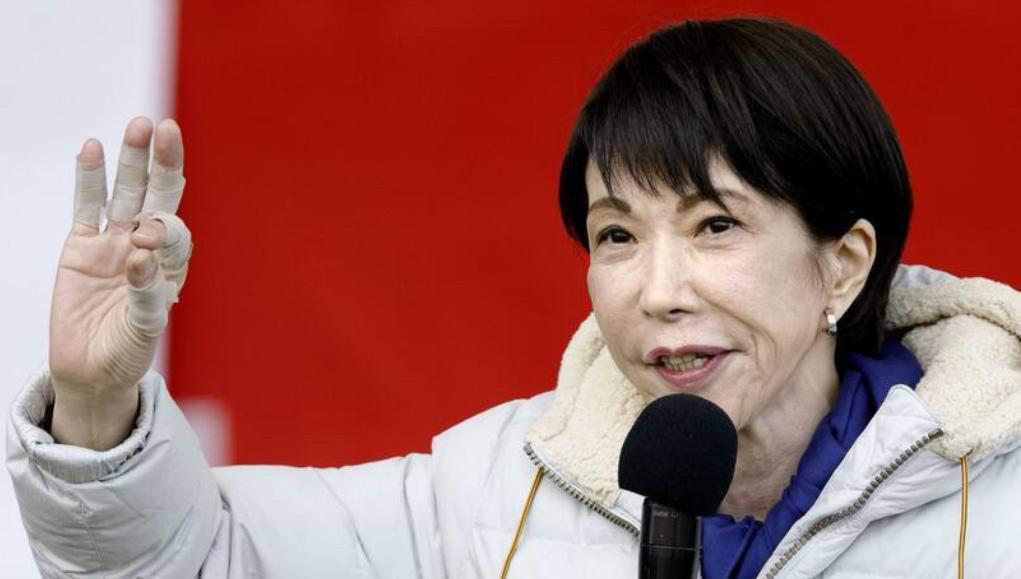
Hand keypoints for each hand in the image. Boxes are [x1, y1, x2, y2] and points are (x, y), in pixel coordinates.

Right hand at [48, 117, 190, 447]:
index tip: (144, 243)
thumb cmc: (127, 352)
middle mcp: (146, 248)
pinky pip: (86, 206)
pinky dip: (90, 178)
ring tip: (139, 125)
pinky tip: (93, 148)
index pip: (175, 234)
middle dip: (163, 164)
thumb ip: (146, 294)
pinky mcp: (80, 246)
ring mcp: (113, 243)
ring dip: (132, 161)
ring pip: (125, 193)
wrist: (91, 371)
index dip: (163, 231)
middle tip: (167, 129)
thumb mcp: (144, 329)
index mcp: (171, 267)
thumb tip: (139, 255)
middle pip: (158, 197)